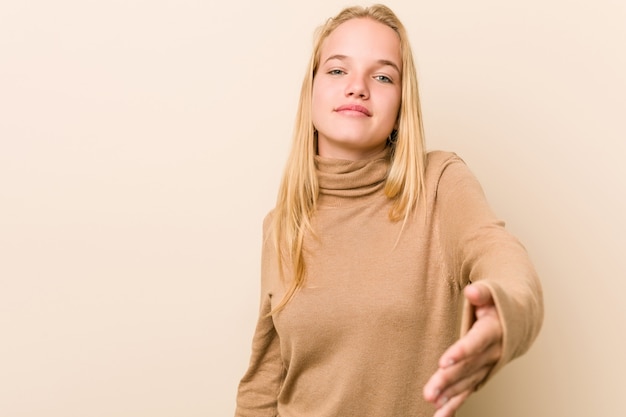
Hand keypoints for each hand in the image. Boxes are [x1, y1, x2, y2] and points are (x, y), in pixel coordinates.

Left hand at [423, 283, 502, 416]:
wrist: (521, 319)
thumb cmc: (499, 301)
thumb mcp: (492, 291)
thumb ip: (482, 292)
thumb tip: (472, 290)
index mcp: (494, 330)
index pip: (476, 342)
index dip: (461, 352)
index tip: (443, 362)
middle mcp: (493, 352)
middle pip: (468, 368)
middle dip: (448, 381)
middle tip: (429, 392)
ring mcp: (489, 366)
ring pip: (468, 382)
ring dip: (449, 395)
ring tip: (431, 403)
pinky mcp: (483, 374)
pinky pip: (468, 390)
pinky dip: (455, 403)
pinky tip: (440, 415)